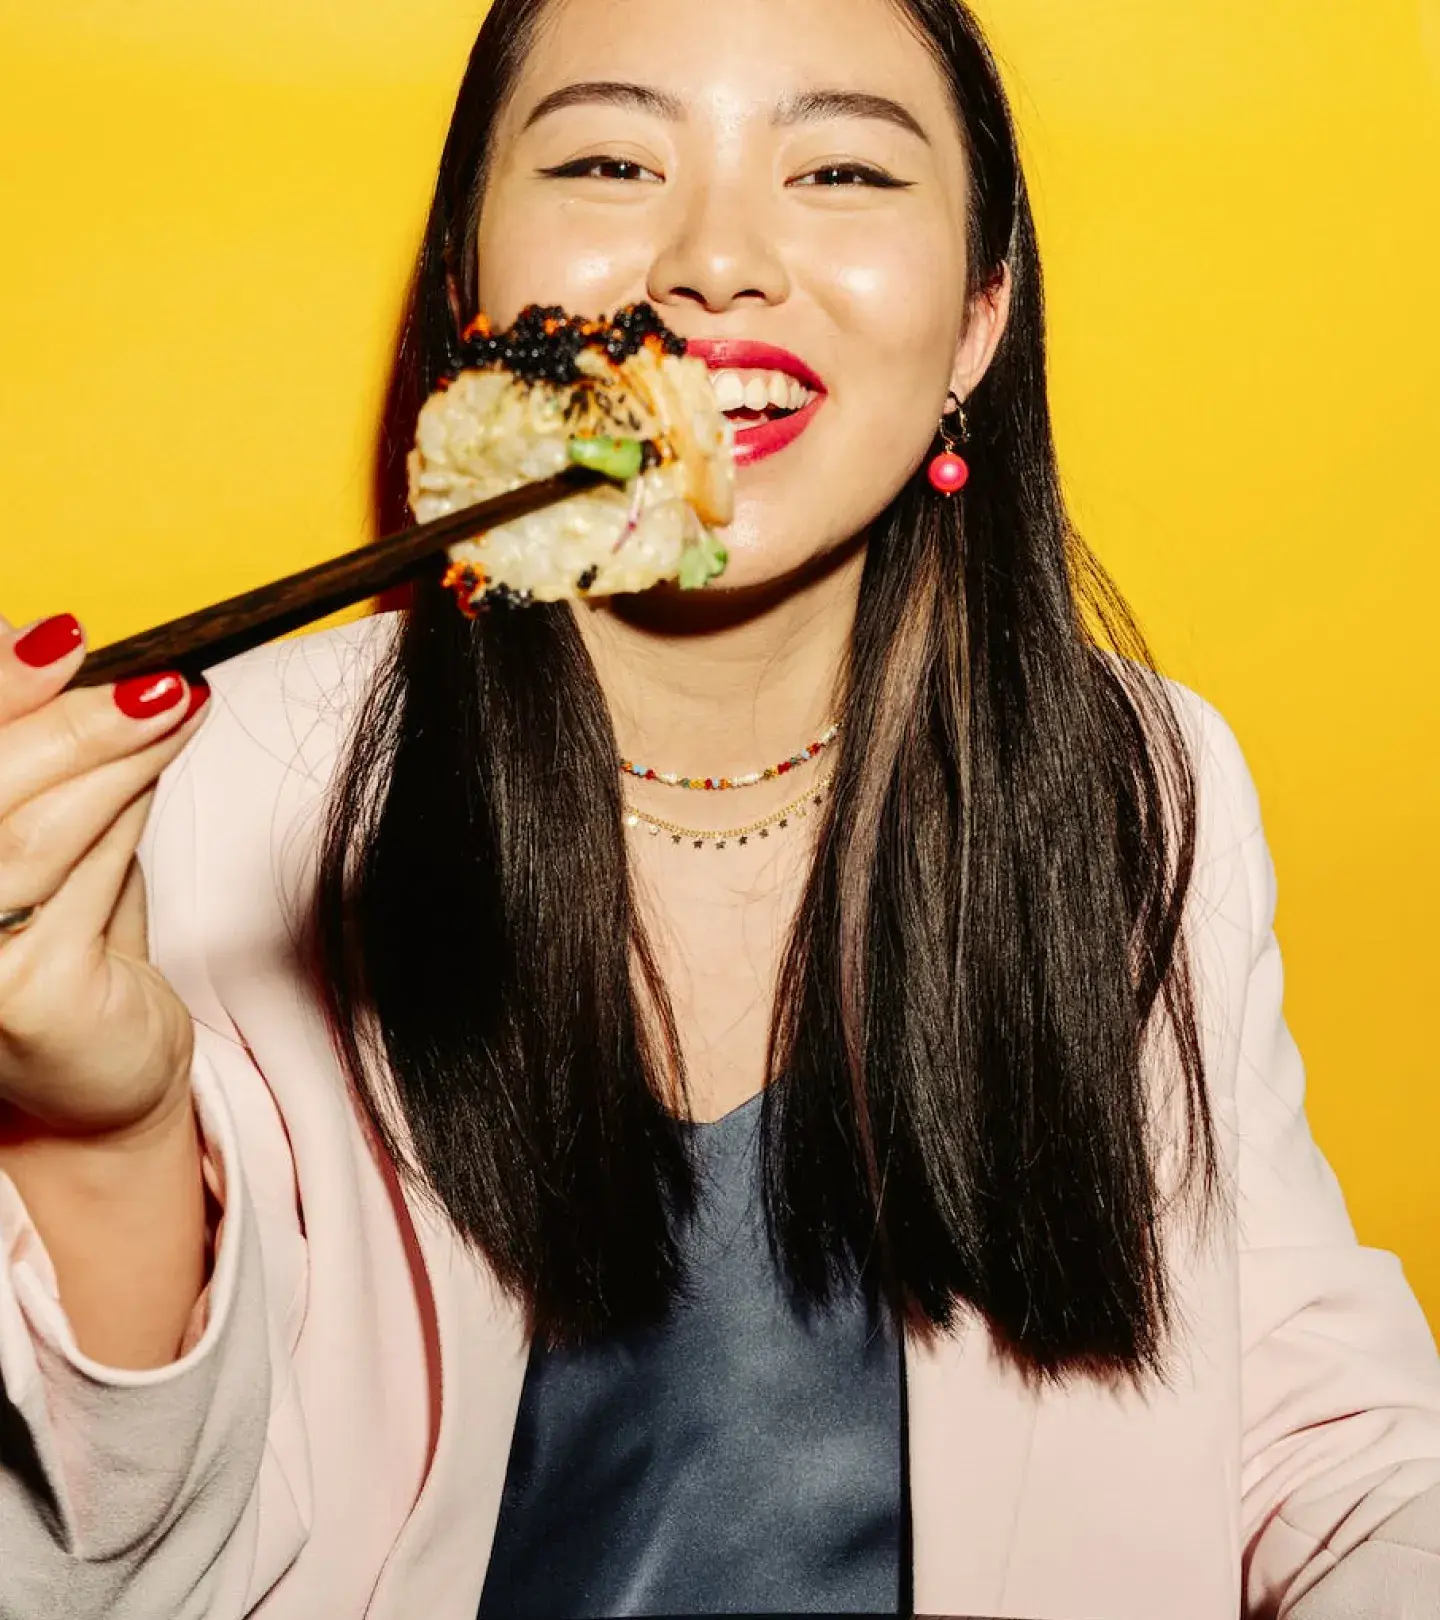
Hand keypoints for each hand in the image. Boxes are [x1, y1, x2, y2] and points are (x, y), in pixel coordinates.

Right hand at [0, 613, 210, 1137]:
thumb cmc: (66, 949)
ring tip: (172, 697)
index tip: (51, 631)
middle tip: (110, 654)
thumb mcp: (52, 840)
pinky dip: (125, 809)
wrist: (98, 1079)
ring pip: (27, 829)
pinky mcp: (22, 996)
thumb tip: (50, 639)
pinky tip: (163, 759)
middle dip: (43, 713)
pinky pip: (81, 879)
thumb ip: (41, 761)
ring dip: (107, 751)